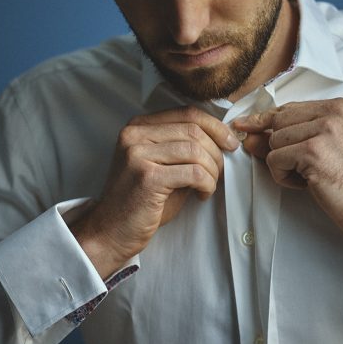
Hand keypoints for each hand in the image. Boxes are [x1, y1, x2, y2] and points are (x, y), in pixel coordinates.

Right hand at [68, 106, 239, 277]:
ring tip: (209, 185)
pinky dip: (207, 184)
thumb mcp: (161, 164)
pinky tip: (201, 195)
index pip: (187, 113)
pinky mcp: (147, 177)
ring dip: (212, 170)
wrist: (112, 230)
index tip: (230, 142)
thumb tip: (223, 138)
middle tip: (221, 171)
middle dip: (216, 151)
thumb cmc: (142, 200)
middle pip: (193, 129)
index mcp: (138, 126)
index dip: (215, 126)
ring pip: (196, 150)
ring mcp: (138, 155)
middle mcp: (135, 135)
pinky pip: (194, 173)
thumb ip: (183, 146)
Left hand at [232, 98, 342, 250]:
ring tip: (309, 176)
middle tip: (301, 169)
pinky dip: (283, 177)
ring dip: (283, 165)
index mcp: (337, 107)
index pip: (287, 108)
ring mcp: (323, 130)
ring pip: (274, 142)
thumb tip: (248, 135)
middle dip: (277, 148)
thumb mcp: (318, 151)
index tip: (244, 125)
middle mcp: (332, 112)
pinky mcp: (313, 151)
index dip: (264, 120)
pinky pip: (275, 160)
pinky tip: (307, 184)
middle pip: (277, 123)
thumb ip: (286, 138)